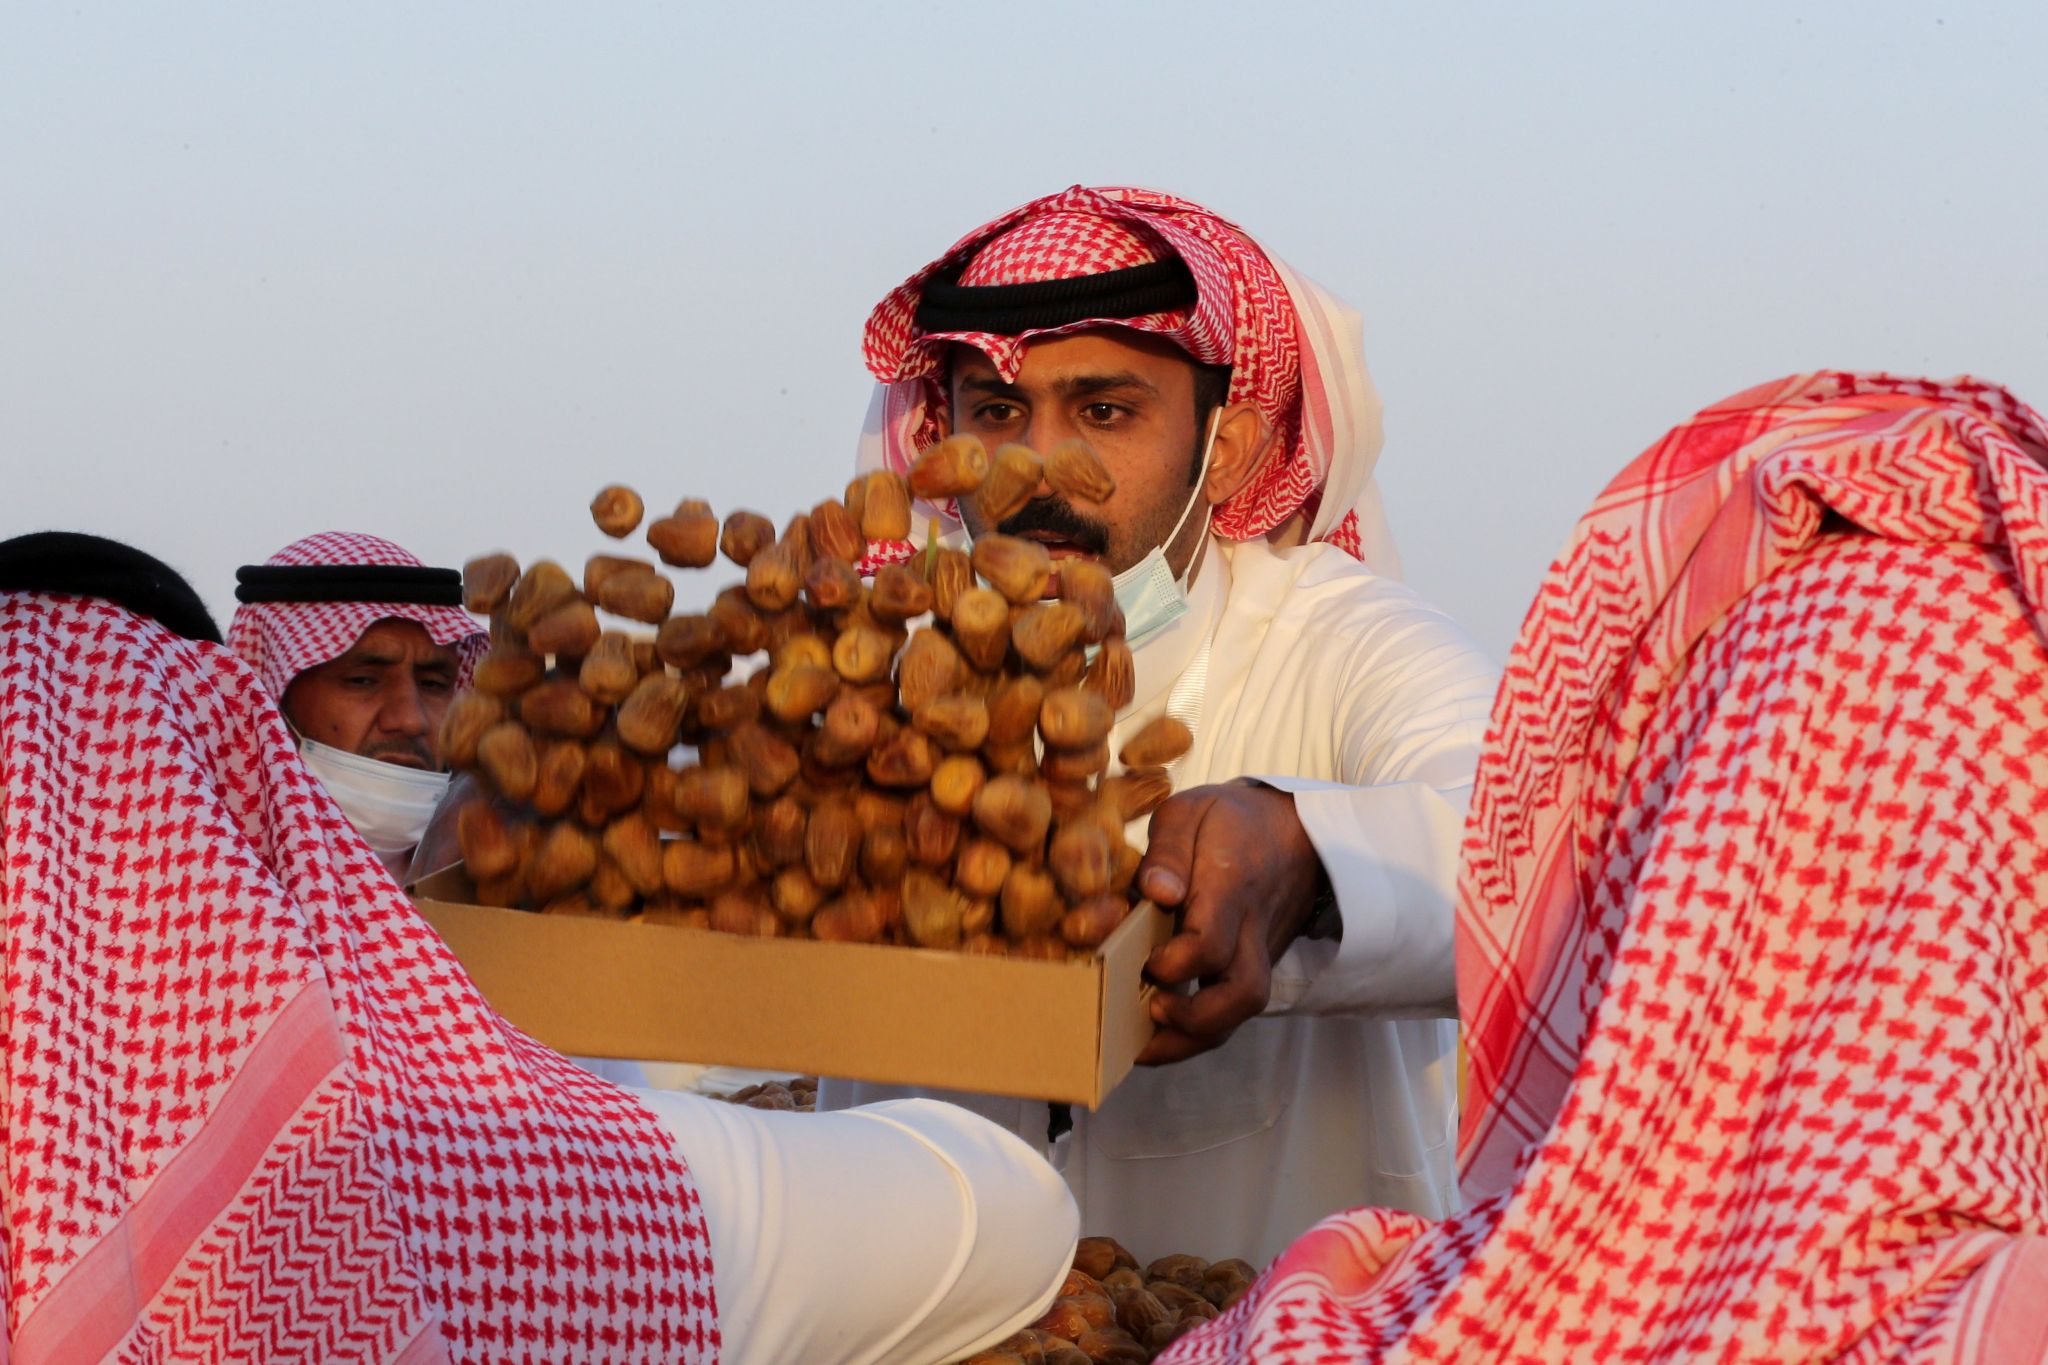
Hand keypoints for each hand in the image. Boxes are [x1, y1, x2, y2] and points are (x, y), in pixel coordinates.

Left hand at [1134, 779, 1322, 1064]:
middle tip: (1148, 1012)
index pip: (1212, 943)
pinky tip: (1159, 1033)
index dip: (1176, 964)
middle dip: (1192, 1021)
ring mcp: (1260, 952)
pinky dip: (1199, 1029)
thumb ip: (1168, 850)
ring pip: (1241, 1010)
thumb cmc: (1232, 822)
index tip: (1147, 962)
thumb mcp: (1192, 811)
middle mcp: (1252, 928)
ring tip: (1143, 1044)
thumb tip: (1155, 892)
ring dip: (1193, 1037)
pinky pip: (1234, 1007)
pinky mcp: (1256, 965)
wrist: (1297, 832)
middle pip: (1241, 994)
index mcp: (1231, 886)